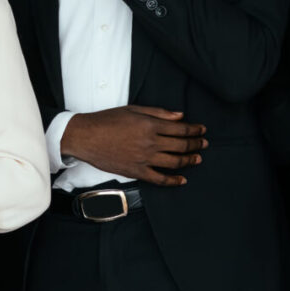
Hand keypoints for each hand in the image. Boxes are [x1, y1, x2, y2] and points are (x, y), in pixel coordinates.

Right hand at [61, 105, 207, 186]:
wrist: (86, 137)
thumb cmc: (107, 120)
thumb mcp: (133, 110)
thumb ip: (158, 113)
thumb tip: (180, 116)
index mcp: (150, 125)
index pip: (181, 129)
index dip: (195, 130)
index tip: (202, 130)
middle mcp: (150, 143)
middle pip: (181, 145)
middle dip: (196, 144)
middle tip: (204, 144)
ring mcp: (144, 159)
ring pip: (174, 162)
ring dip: (189, 161)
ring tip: (197, 159)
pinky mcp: (136, 171)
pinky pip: (159, 179)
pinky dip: (173, 181)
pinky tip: (182, 180)